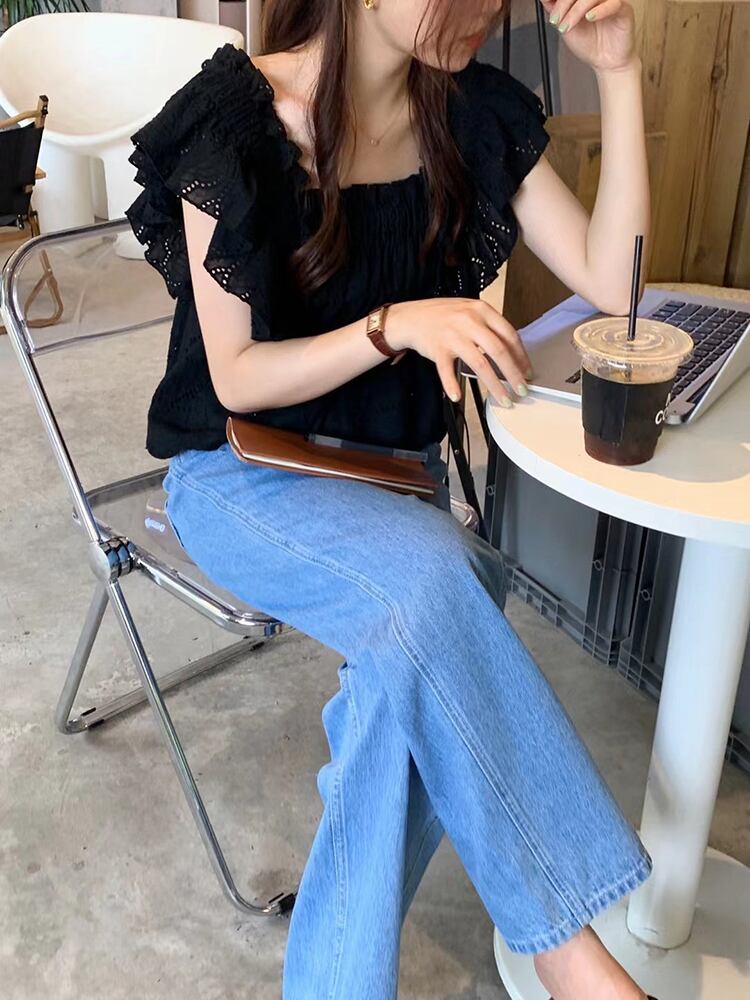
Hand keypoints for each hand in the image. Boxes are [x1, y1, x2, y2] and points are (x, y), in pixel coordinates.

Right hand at [386, 298, 531, 406]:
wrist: (411, 317)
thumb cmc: (442, 316)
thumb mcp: (470, 311)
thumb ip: (488, 327)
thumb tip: (511, 352)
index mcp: (482, 310)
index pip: (509, 335)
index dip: (521, 356)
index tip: (527, 372)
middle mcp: (469, 321)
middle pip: (499, 351)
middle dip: (513, 374)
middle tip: (521, 389)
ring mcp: (453, 335)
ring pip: (480, 363)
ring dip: (495, 385)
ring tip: (503, 398)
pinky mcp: (438, 348)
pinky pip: (447, 371)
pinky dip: (452, 385)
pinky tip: (457, 396)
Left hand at [540, 0, 636, 73]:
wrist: (605, 62)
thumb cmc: (589, 44)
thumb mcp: (565, 26)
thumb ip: (555, 11)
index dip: (559, 1)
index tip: (551, 15)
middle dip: (563, 4)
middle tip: (556, 20)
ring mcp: (610, 1)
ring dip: (576, 10)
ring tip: (568, 27)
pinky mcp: (623, 9)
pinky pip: (612, 4)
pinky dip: (599, 10)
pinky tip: (589, 18)